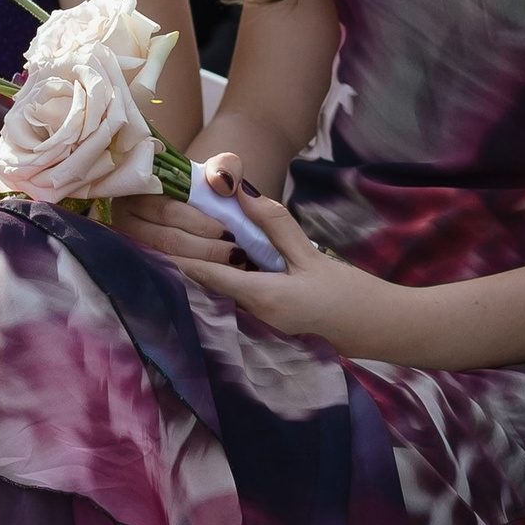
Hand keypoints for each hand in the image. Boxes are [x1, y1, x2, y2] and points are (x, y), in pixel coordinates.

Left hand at [116, 154, 415, 359]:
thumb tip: (242, 194)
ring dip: (204, 268)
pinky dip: (226, 276)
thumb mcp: (310, 255)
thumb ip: (274, 225)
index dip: (175, 258)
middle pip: (208, 284)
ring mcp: (260, 322)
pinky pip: (237, 296)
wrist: (378, 329)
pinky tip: (219, 259)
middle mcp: (252, 316)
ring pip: (221, 290)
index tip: (145, 242)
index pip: (206, 275)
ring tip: (176, 242)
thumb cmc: (348, 294)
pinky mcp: (268, 320)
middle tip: (156, 234)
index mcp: (261, 298)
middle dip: (185, 260)